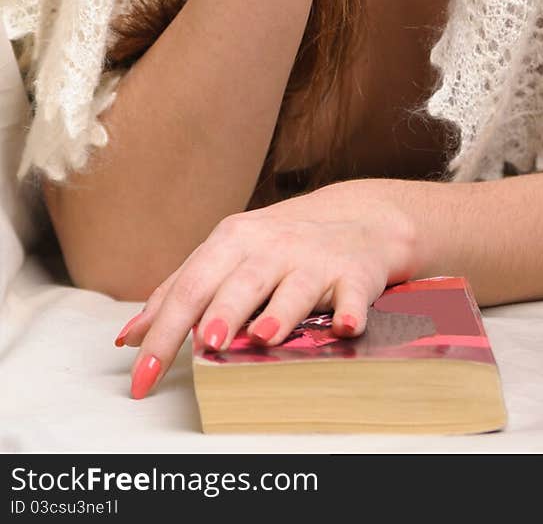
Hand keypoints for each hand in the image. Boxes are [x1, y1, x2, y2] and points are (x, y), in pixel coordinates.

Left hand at [112, 181, 414, 399]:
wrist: (357, 221)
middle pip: (241, 281)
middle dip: (223, 311)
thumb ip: (178, 292)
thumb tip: (129, 337)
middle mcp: (272, 246)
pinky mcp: (355, 275)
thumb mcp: (226, 257)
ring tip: (262, 337)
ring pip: (294, 287)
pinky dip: (350, 311)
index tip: (143, 377)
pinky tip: (345, 326)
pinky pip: (354, 295)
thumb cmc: (278, 248)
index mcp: (233, 241)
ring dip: (280, 312)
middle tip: (206, 342)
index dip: (165, 332)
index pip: (191, 286)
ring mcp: (314, 260)